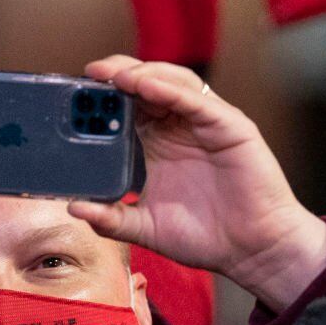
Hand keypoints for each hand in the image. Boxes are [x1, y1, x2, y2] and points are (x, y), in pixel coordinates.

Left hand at [68, 57, 325, 304]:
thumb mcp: (146, 227)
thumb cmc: (206, 237)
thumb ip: (111, 219)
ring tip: (115, 75)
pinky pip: (197, 101)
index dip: (104, 96)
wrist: (251, 251)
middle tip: (91, 73)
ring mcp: (207, 123)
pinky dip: (170, 90)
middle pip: (148, 85)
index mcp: (160, 144)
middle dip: (118, 74)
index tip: (75, 94)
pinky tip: (147, 87)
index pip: (129, 107)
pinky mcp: (230, 127)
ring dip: (142, 75)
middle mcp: (182, 127)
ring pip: (173, 83)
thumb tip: (74, 208)